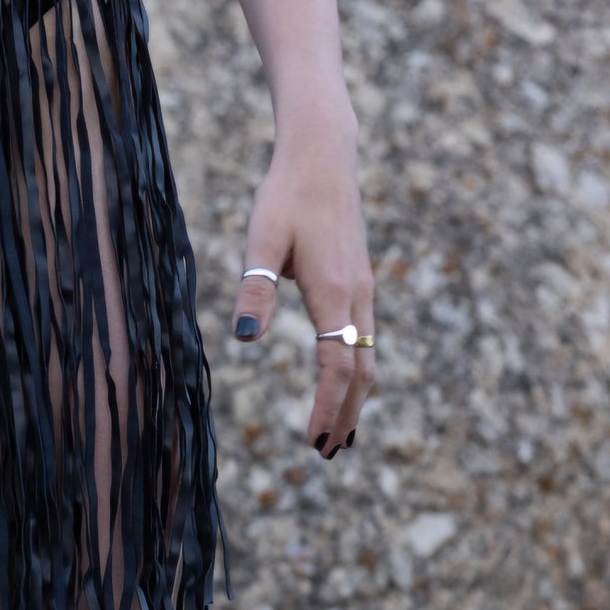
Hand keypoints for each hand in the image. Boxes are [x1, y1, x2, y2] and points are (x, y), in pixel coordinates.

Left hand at [229, 111, 375, 458]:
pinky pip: (364, 339)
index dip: (326, 407)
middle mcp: (358, 296)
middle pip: (359, 372)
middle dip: (344, 415)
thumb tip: (243, 340)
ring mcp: (364, 290)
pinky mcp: (360, 283)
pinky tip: (345, 386)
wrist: (323, 154)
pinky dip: (357, 373)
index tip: (313, 441)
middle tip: (327, 454)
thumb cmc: (285, 194)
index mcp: (335, 292)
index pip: (336, 366)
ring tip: (339, 435)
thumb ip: (253, 290)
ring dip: (354, 399)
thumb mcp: (260, 239)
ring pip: (366, 357)